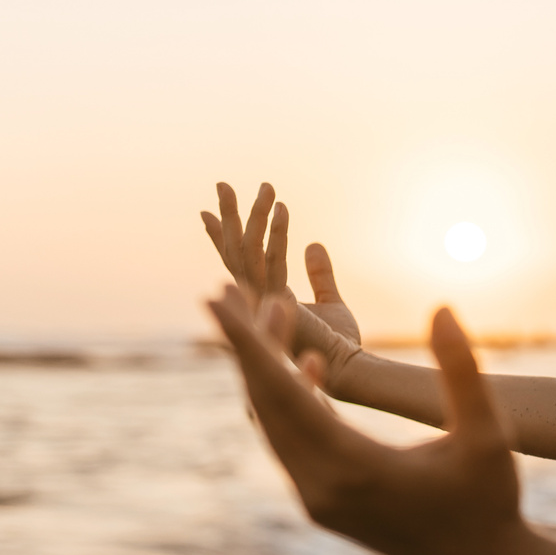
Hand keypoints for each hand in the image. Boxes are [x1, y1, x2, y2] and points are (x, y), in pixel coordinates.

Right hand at [200, 182, 363, 391]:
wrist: (347, 370)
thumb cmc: (339, 344)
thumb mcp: (331, 302)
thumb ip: (319, 274)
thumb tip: (313, 245)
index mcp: (262, 301)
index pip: (236, 263)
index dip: (221, 237)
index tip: (208, 212)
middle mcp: (254, 301)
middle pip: (233, 252)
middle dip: (229, 217)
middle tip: (224, 183)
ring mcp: (260, 302)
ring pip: (247, 251)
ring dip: (254, 215)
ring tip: (266, 186)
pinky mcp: (275, 303)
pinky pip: (271, 260)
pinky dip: (277, 233)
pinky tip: (283, 209)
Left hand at [206, 285, 532, 554]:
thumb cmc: (491, 499)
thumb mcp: (487, 434)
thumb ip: (463, 370)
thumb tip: (442, 308)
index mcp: (354, 467)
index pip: (283, 391)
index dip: (246, 341)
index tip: (214, 298)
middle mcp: (322, 487)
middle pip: (265, 403)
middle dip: (247, 343)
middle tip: (230, 288)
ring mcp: (318, 500)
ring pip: (273, 423)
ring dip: (267, 370)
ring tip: (275, 314)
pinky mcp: (323, 505)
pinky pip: (290, 443)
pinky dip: (289, 401)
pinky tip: (308, 368)